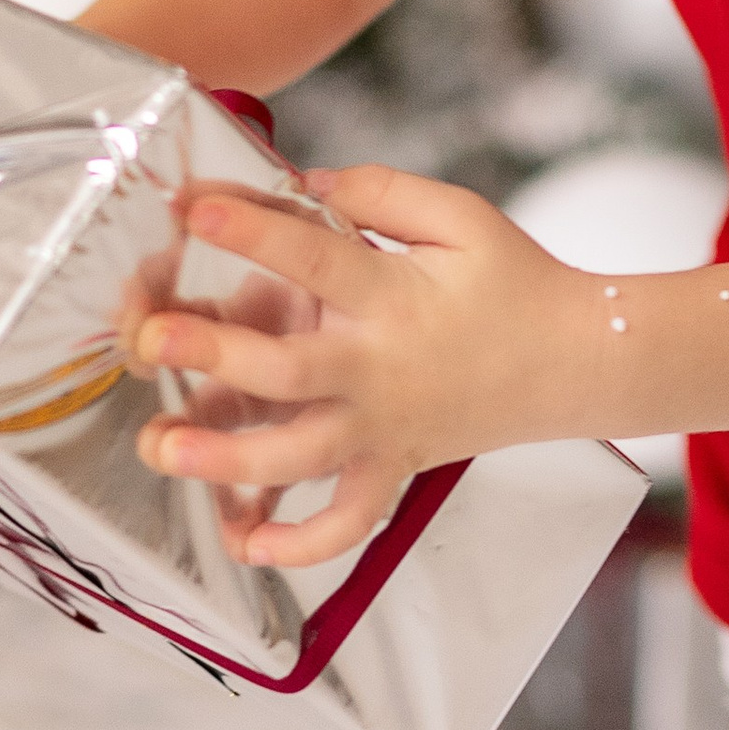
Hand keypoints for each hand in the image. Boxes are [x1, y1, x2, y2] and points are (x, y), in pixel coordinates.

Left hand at [130, 162, 583, 571]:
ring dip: (229, 461)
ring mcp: (384, 431)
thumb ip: (380, 192)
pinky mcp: (393, 470)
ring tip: (164, 448)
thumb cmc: (514, 281)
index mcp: (394, 298)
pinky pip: (346, 524)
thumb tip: (304, 184)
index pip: (316, 258)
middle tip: (152, 336)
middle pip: (290, 370)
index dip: (254, 230)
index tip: (194, 205)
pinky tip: (243, 543)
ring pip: (300, 458)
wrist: (576, 360)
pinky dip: (299, 545)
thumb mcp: (459, 217)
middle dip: (217, 353)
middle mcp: (381, 372)